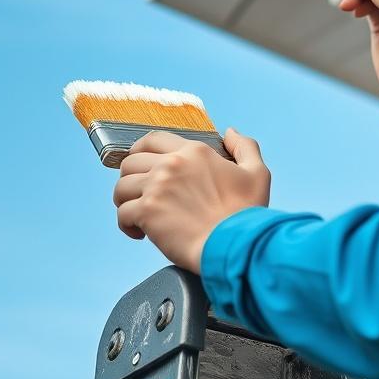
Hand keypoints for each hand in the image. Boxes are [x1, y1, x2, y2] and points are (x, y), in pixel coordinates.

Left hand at [112, 128, 270, 272]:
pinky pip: (122, 214)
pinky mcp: (147, 212)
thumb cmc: (246, 214)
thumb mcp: (256, 173)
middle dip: (131, 176)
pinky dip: (127, 225)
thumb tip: (230, 132)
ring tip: (137, 213)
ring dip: (126, 200)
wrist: (236, 245)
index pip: (154, 139)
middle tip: (139, 192)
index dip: (141, 150)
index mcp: (194, 152)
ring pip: (121, 186)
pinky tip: (140, 233)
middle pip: (131, 161)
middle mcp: (171, 164)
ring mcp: (157, 187)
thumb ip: (244, 146)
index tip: (141, 162)